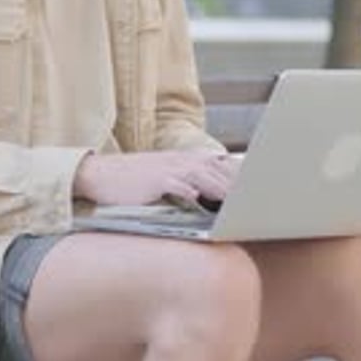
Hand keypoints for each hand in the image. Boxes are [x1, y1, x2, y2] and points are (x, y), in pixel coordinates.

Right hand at [73, 149, 243, 206]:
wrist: (102, 175)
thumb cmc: (134, 181)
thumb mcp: (163, 176)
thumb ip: (187, 181)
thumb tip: (210, 193)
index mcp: (183, 160)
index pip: (217, 163)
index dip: (238, 173)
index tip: (258, 184)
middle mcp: (178, 161)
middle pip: (215, 168)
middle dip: (237, 182)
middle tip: (257, 196)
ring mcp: (166, 169)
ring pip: (200, 174)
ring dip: (219, 186)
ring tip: (236, 200)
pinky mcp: (153, 181)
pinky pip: (174, 183)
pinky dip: (187, 189)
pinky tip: (197, 197)